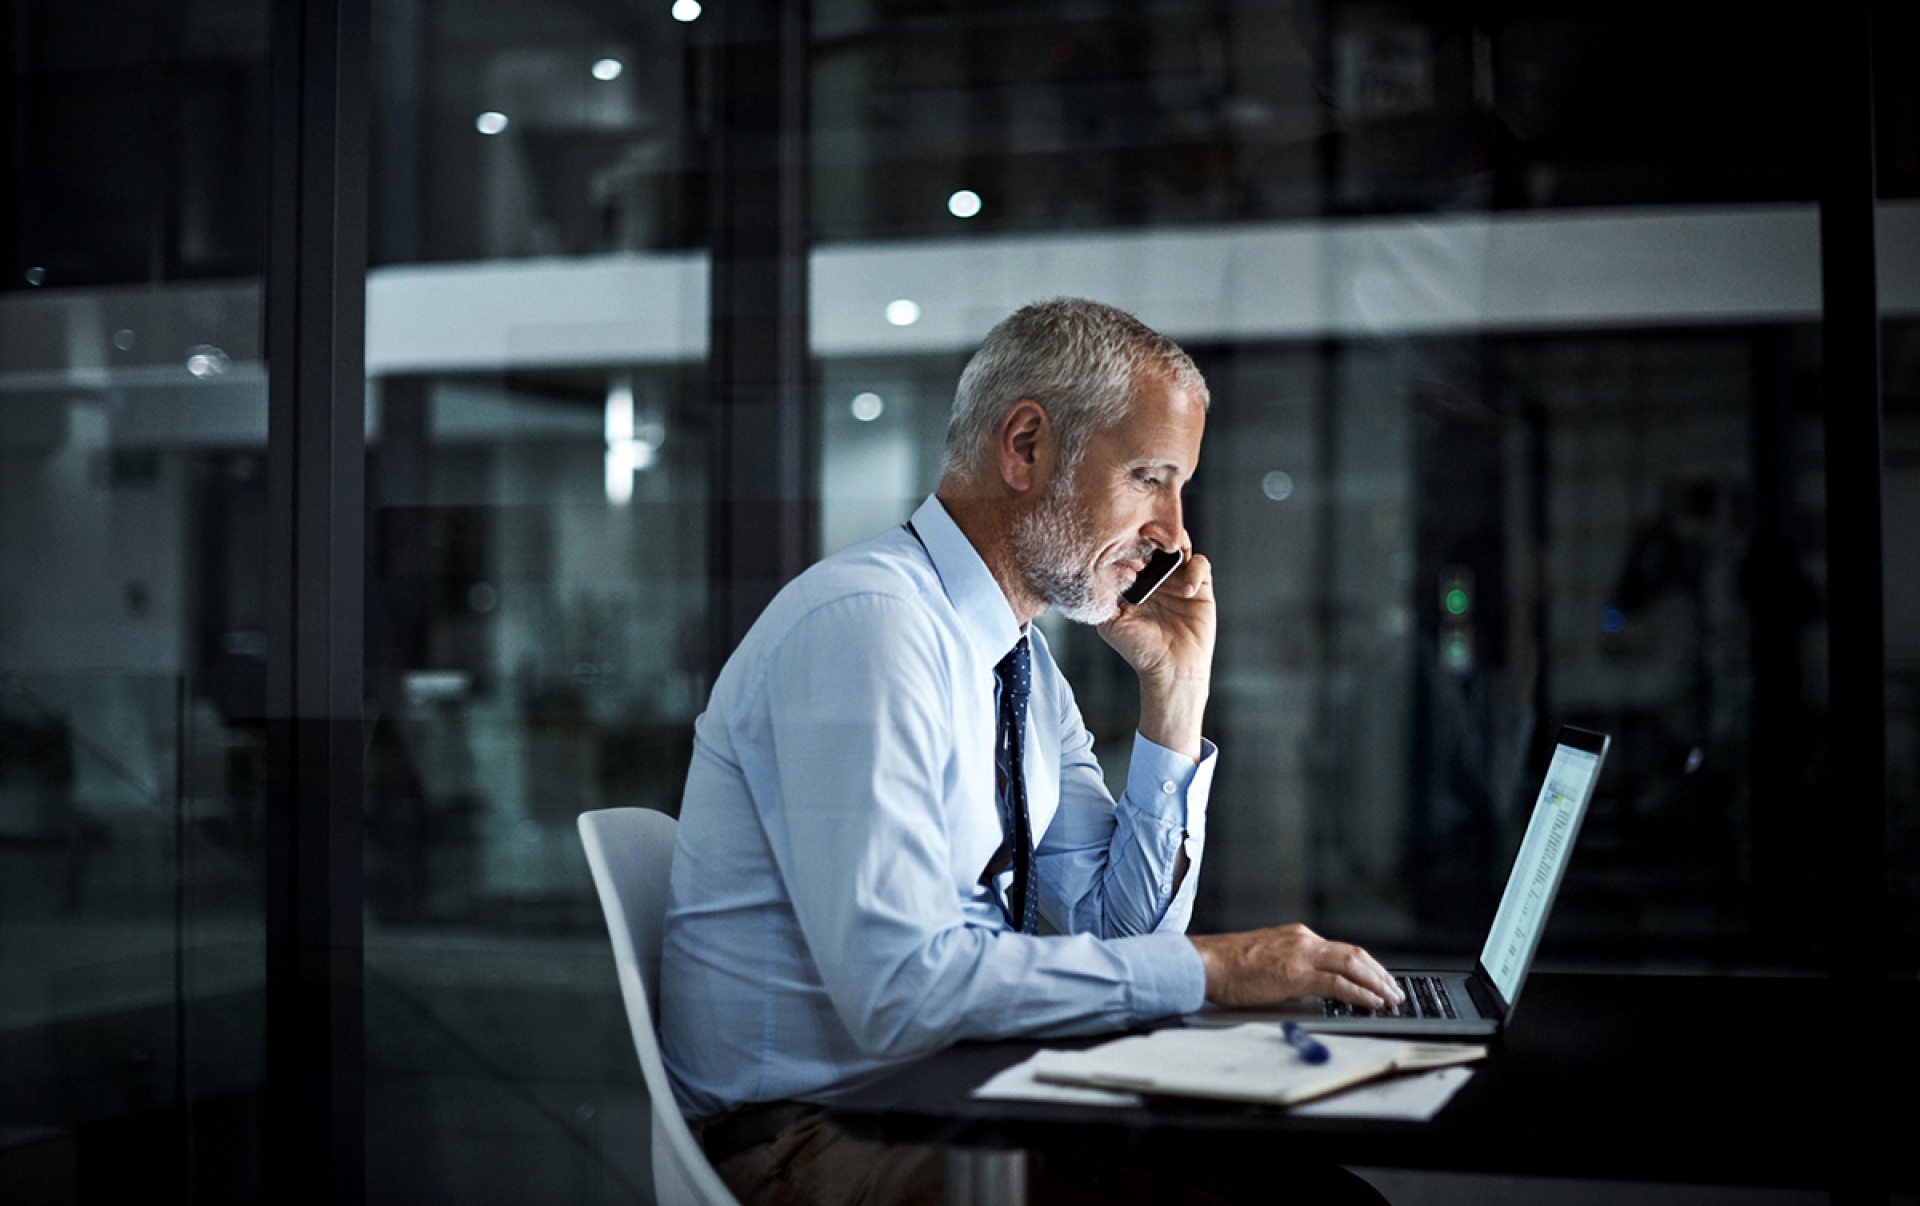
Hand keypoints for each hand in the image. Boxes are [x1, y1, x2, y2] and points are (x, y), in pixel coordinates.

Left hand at [1097, 551, 1213, 758]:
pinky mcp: (1201, 588)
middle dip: (1153, 535)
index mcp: (1135, 581)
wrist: (1170, 670)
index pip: (1133, 550)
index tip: (1124, 545)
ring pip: (1181, 545)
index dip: (1129, 542)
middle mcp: (1157, 577)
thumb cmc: (1139, 650)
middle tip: (1148, 537)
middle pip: (1157, 542)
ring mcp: (1179, 580)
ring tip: (1169, 555)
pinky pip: (1201, 564)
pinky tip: (1185, 590)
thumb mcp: (1111, 622)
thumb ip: (1105, 596)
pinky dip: (1194, 570)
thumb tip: (1103, 567)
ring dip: (1175, 544)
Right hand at [1189, 924, 1404, 1010]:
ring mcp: (1302, 955)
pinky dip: (1360, 993)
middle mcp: (1304, 940)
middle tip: (1394, 990)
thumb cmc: (1227, 966)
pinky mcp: (1296, 974)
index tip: (1379, 979)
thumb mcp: (1267, 961)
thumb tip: (1311, 989)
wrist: (1206, 962)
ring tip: (1390, 998)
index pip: (1343, 950)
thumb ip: (1291, 969)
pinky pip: (1338, 984)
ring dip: (1377, 983)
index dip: (1366, 966)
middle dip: (1379, 974)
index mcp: (1298, 937)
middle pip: (1355, 954)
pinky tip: (1371, 1003)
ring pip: (1353, 965)